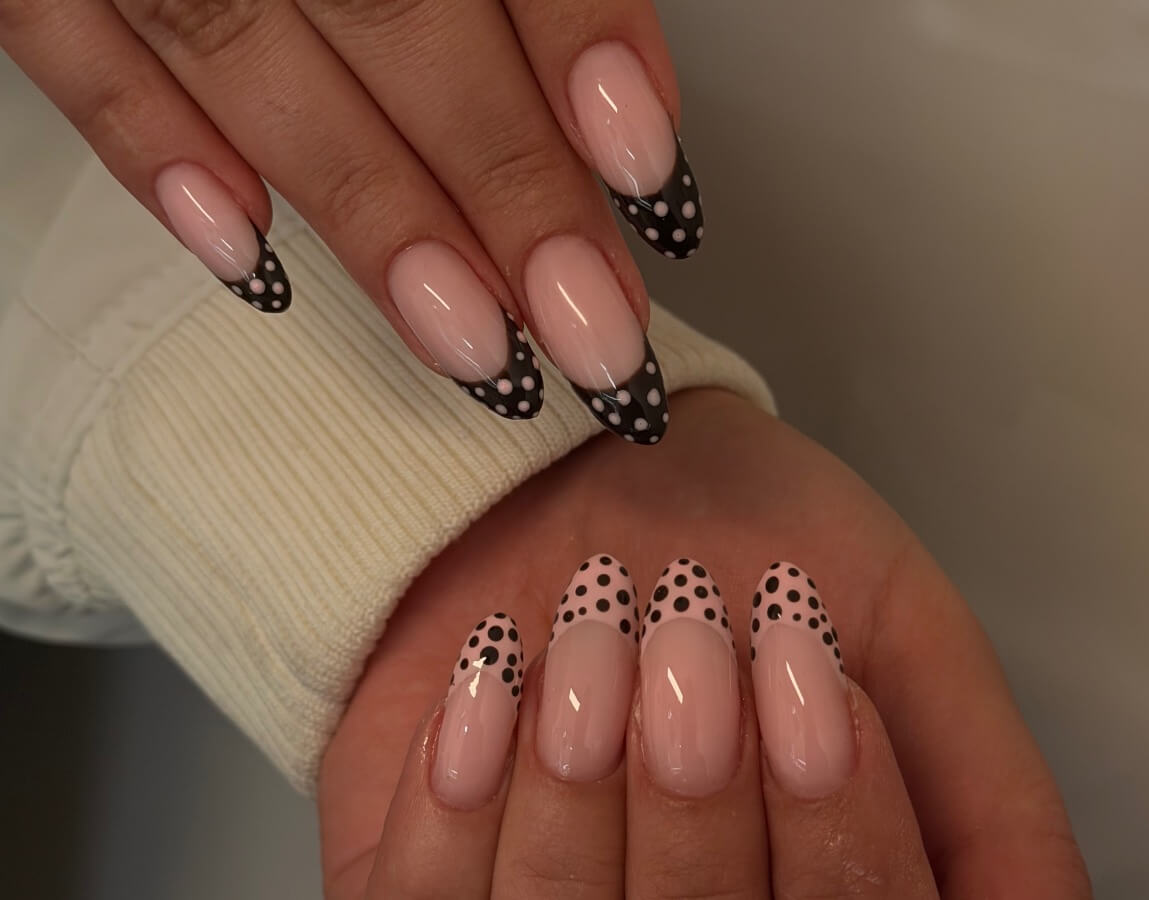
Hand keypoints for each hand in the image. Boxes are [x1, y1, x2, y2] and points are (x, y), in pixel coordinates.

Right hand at [0, 0, 698, 440]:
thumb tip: (610, 110)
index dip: (583, 44)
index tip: (649, 178)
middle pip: (398, 15)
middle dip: (505, 188)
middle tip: (592, 334)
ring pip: (246, 49)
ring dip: (368, 212)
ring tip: (473, 346)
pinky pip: (67, 43)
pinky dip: (151, 149)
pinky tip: (249, 260)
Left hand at [318, 390, 1091, 897]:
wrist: (574, 471)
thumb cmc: (744, 537)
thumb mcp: (901, 625)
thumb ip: (986, 779)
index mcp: (808, 873)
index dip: (842, 824)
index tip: (809, 675)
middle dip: (697, 787)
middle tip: (687, 642)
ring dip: (579, 773)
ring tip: (591, 640)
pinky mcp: (437, 887)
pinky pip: (434, 897)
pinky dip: (461, 792)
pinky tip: (490, 686)